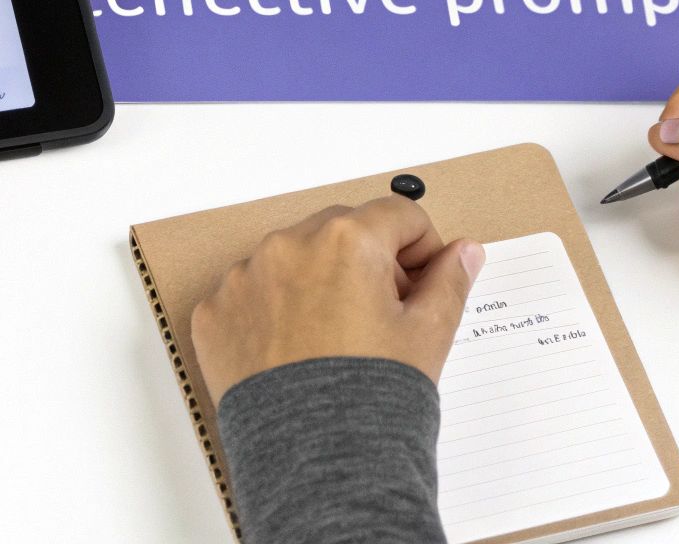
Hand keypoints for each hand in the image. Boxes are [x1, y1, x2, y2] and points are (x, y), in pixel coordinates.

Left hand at [190, 196, 486, 401]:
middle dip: (368, 261)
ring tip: (335, 339)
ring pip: (293, 258)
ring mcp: (244, 279)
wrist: (315, 461)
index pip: (398, 217)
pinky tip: (294, 352)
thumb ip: (449, 281)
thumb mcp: (428, 334)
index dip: (421, 249)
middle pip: (342, 230)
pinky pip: (250, 293)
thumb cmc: (371, 397)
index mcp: (347, 240)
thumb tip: (464, 253)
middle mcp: (288, 246)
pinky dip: (273, 311)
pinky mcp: (214, 313)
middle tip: (382, 315)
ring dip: (316, 281)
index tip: (422, 282)